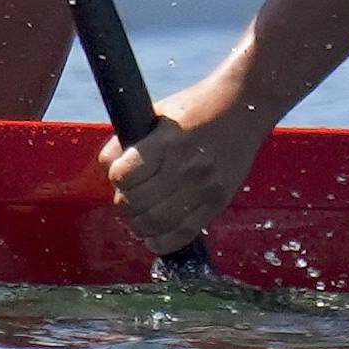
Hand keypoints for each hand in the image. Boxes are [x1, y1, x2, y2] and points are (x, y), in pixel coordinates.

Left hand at [100, 68, 272, 256]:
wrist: (242, 107)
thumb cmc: (195, 108)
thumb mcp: (157, 112)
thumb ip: (129, 139)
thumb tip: (106, 166)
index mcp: (167, 142)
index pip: (125, 175)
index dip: (116, 178)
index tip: (120, 176)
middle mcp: (186, 167)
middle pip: (137, 203)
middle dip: (124, 203)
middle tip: (127, 198)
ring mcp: (204, 187)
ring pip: (157, 222)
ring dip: (139, 225)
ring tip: (138, 216)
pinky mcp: (218, 202)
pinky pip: (183, 233)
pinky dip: (162, 241)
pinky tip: (153, 236)